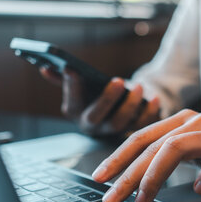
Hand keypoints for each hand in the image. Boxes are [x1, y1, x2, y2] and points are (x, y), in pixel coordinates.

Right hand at [40, 66, 159, 135]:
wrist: (120, 107)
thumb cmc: (97, 92)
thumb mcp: (82, 85)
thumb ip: (64, 78)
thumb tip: (45, 68)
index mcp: (75, 112)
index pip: (71, 101)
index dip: (71, 86)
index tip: (72, 69)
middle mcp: (91, 126)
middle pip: (96, 117)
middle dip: (107, 99)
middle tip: (117, 80)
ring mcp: (111, 132)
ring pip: (120, 123)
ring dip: (130, 105)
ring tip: (139, 86)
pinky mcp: (132, 133)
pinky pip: (141, 125)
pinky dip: (149, 112)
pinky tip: (155, 98)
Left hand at [92, 109, 200, 201]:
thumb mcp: (192, 153)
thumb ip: (167, 156)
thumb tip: (132, 179)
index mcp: (180, 122)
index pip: (140, 138)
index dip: (117, 158)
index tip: (98, 179)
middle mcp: (194, 121)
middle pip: (152, 145)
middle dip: (127, 174)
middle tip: (111, 198)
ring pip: (176, 147)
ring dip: (155, 176)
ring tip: (143, 201)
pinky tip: (199, 189)